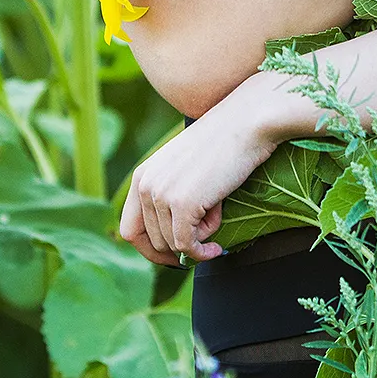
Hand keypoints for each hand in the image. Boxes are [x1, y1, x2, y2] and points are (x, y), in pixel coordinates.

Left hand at [118, 94, 278, 264]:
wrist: (246, 122)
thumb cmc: (225, 144)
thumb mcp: (185, 168)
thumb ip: (172, 195)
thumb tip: (175, 243)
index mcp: (142, 175)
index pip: (130, 229)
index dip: (150, 249)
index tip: (173, 255)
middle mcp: (145, 184)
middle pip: (150, 242)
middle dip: (178, 249)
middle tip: (202, 246)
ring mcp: (161, 194)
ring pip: (171, 245)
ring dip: (197, 241)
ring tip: (218, 217)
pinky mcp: (182, 204)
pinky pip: (187, 245)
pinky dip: (202, 252)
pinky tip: (216, 248)